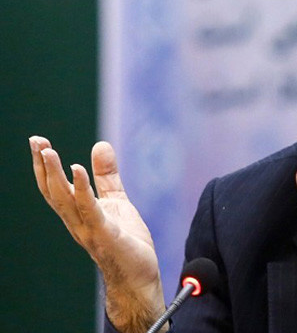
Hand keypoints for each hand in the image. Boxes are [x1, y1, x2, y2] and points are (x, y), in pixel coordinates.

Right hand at [29, 136, 165, 332]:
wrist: (139, 277)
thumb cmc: (126, 242)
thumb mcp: (116, 201)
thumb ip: (106, 176)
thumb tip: (100, 144)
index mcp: (78, 214)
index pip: (54, 188)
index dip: (44, 166)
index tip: (38, 141)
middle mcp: (77, 222)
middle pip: (53, 192)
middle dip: (42, 166)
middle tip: (35, 140)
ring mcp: (88, 229)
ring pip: (64, 200)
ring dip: (55, 175)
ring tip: (47, 151)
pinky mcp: (105, 234)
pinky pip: (90, 210)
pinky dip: (82, 189)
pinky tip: (77, 169)